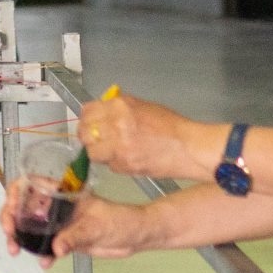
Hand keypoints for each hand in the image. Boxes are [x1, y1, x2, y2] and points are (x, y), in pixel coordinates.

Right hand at [0, 187, 153, 259]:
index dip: (15, 192)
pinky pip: (46, 245)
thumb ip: (74, 237)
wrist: (134, 237)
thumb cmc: (119, 220)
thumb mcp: (96, 226)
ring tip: (15, 250)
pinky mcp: (65, 240)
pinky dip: (42, 253)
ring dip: (20, 238)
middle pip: (23, 206)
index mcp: (62, 192)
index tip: (11, 207)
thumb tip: (55, 249)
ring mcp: (59, 223)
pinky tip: (45, 262)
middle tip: (9, 234)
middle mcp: (56, 206)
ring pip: (30, 227)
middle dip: (10, 218)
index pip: (31, 184)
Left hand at [78, 92, 212, 180]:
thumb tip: (101, 111)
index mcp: (120, 106)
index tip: (89, 123)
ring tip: (110, 150)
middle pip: (84, 133)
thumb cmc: (169, 125)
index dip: (86, 118)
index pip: (87, 111)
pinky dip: (114, 163)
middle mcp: (115, 125)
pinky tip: (126, 158)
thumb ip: (118, 107)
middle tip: (94, 139)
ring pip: (92, 152)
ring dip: (99, 152)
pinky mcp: (124, 165)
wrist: (188, 147)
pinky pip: (109, 165)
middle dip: (87, 137)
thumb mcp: (142, 106)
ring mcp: (118, 147)